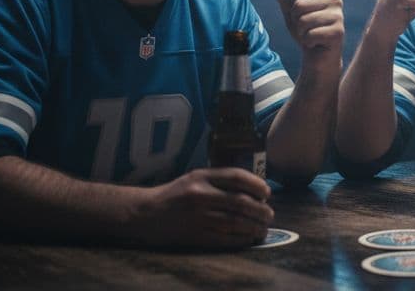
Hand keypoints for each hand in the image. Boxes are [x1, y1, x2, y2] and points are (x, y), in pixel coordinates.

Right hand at [132, 168, 272, 248]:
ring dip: (254, 227)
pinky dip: (241, 239)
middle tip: (269, 215)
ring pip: (236, 222)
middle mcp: (200, 194)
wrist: (145, 214)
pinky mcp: (194, 235)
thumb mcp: (194, 178)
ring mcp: (197, 216)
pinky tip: (248, 238)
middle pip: (241, 202)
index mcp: (201, 176)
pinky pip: (225, 238)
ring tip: (263, 228)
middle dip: (261, 210)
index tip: (267, 193)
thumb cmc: (175, 195)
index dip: (257, 185)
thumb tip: (254, 190)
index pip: (237, 177)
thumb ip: (220, 180)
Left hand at [277, 0, 344, 70]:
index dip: (293, 6)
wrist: (318, 55)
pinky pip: (310, 35)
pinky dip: (307, 41)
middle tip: (306, 28)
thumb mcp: (291, 12)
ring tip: (311, 36)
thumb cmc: (305, 30)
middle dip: (296, 20)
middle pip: (299, 4)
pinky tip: (316, 43)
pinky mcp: (338, 32)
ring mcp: (339, 16)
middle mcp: (335, 0)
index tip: (302, 16)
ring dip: (301, 32)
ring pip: (303, 20)